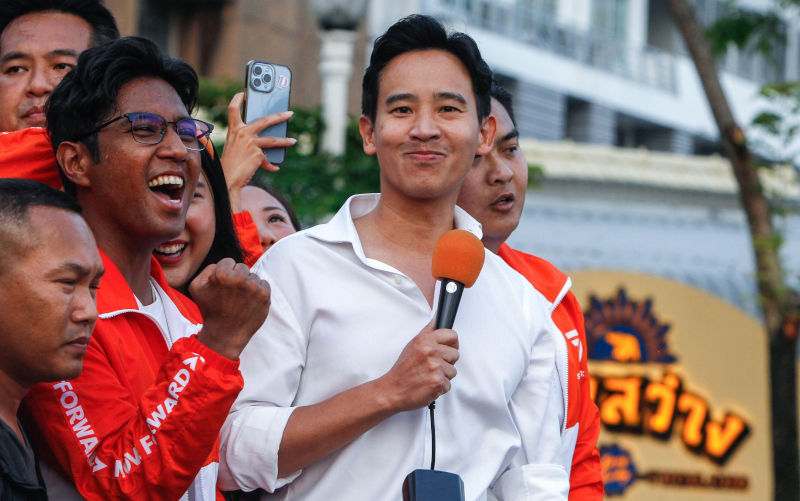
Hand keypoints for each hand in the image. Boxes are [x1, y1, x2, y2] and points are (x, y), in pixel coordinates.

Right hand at [190, 258, 270, 359]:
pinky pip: (263, 284)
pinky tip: (249, 302)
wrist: (226, 334)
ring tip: (239, 300)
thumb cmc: (210, 310)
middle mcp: (240, 278)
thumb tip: (223, 264)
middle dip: (237, 277)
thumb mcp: (196, 287)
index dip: (224, 274)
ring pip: (253, 276)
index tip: (221, 287)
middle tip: (231, 294)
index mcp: (222, 274)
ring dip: (247, 285)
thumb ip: (208, 269)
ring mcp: (254, 287)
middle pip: (242, 267)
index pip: (228, 261)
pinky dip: (258, 291)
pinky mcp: (265, 295)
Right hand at [221, 92, 295, 211]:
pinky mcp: (257, 154)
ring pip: (273, 140)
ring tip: (293, 141)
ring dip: (285, 141)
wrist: (227, 179)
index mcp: (234, 130)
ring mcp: (250, 143)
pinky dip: (271, 165)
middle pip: (264, 120)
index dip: (237, 100)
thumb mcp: (236, 148)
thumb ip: (247, 141)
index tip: (243, 93)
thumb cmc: (230, 164)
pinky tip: (275, 167)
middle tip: (290, 113)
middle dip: (279, 116)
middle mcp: (242, 133)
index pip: (233, 109)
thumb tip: (265, 143)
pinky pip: (268, 159)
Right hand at [378, 322, 458, 412]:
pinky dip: (440, 388)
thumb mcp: (412, 345)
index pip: (452, 335)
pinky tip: (428, 385)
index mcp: (425, 340)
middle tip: (432, 366)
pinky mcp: (438, 382)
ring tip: (428, 376)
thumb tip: (435, 318)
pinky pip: (448, 384)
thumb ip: (427, 331)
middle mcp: (430, 351)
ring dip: (443, 376)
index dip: (452, 344)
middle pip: (455, 354)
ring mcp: (435, 367)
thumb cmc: (402, 370)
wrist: (392, 390)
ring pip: (453, 371)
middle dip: (447, 362)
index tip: (447, 350)